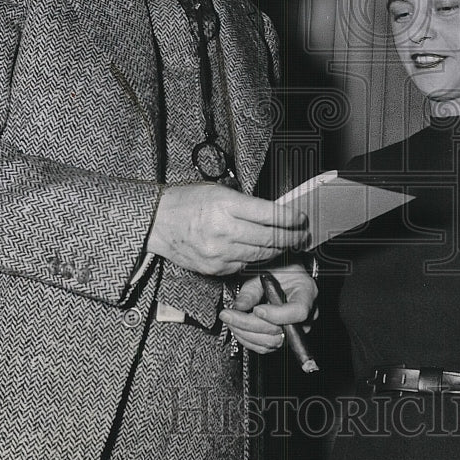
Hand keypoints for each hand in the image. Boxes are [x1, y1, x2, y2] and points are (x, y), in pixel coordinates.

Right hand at [146, 184, 308, 275]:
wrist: (158, 223)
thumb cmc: (186, 202)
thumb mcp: (218, 191)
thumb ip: (245, 202)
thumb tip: (274, 211)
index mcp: (226, 205)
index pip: (270, 214)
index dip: (290, 218)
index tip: (300, 219)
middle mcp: (224, 230)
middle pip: (270, 238)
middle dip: (291, 237)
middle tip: (302, 235)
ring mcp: (219, 252)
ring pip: (261, 255)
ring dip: (278, 250)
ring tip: (288, 244)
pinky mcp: (215, 268)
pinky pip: (244, 265)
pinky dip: (256, 259)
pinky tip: (262, 252)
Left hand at [218, 262, 317, 353]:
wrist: (283, 273)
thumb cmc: (279, 268)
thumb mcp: (266, 270)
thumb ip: (253, 289)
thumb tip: (240, 306)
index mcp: (307, 294)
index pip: (298, 312)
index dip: (277, 315)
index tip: (257, 310)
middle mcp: (306, 316)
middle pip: (279, 331)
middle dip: (249, 324)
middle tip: (228, 314)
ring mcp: (295, 330)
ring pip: (271, 342)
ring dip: (245, 333)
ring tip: (229, 320)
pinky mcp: (283, 337)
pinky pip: (266, 346)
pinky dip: (248, 339)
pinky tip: (236, 327)